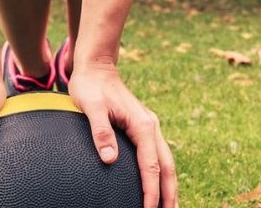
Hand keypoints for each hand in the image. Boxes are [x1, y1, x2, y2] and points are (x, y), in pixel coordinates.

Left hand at [69, 63, 177, 207]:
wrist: (96, 67)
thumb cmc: (90, 86)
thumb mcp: (91, 106)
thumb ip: (100, 131)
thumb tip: (109, 159)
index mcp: (142, 125)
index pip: (151, 165)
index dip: (151, 190)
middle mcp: (150, 127)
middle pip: (167, 167)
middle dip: (169, 194)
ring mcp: (149, 127)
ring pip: (166, 162)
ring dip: (169, 186)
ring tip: (170, 207)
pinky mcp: (142, 128)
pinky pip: (157, 155)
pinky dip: (161, 173)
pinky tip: (157, 184)